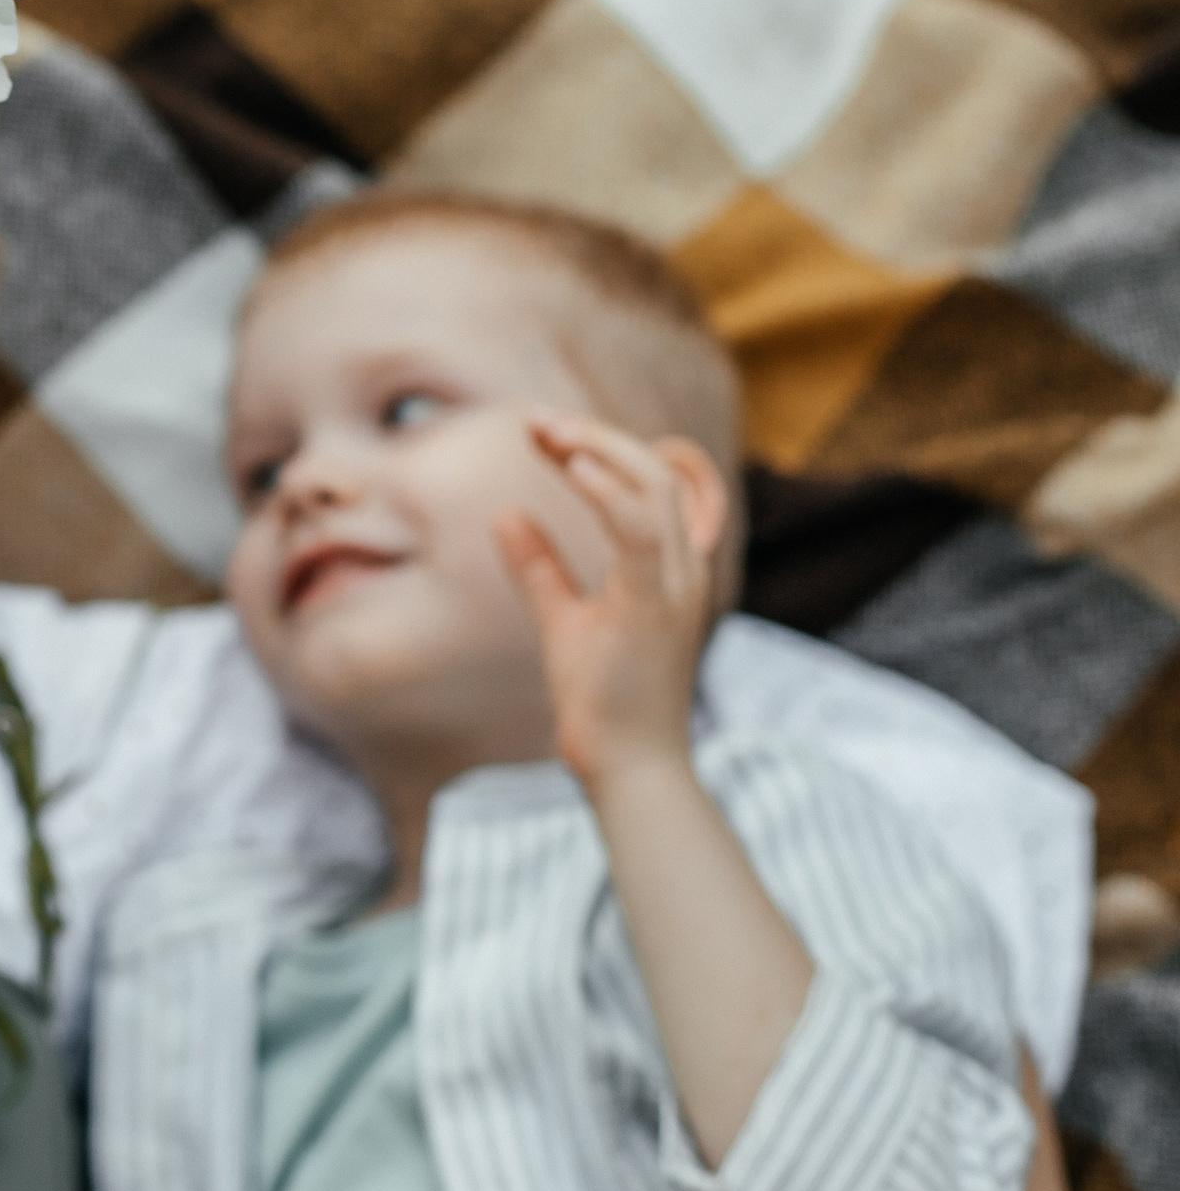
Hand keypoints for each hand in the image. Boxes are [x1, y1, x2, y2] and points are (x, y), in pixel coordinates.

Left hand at [493, 411, 723, 789]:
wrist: (626, 768)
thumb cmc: (602, 701)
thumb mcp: (563, 619)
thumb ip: (540, 567)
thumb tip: (507, 516)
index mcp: (669, 568)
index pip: (670, 481)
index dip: (622, 445)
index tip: (557, 434)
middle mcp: (683, 569)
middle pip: (659, 470)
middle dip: (597, 436)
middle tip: (536, 422)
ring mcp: (675, 588)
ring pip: (656, 488)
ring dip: (599, 450)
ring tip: (546, 430)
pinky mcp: (654, 610)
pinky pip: (643, 534)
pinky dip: (610, 494)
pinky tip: (572, 469)